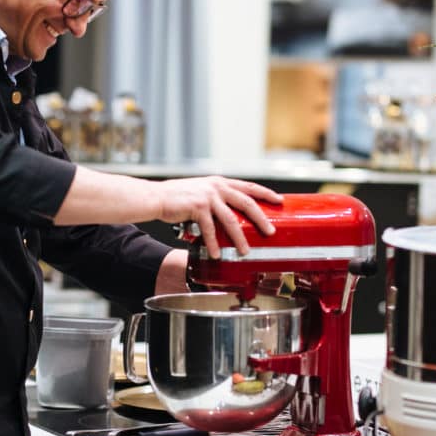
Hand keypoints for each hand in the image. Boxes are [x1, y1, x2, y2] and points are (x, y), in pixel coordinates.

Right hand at [156, 177, 280, 258]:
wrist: (157, 197)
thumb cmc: (178, 197)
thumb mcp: (202, 191)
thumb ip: (218, 198)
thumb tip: (232, 215)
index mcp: (220, 182)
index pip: (249, 186)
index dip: (266, 193)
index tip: (279, 201)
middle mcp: (217, 187)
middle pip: (246, 203)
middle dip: (261, 218)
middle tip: (270, 232)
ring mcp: (208, 197)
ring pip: (231, 220)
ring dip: (239, 238)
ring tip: (244, 251)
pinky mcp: (197, 208)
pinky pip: (210, 229)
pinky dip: (214, 243)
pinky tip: (216, 253)